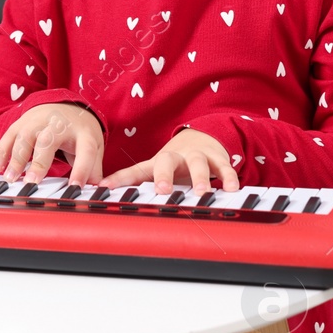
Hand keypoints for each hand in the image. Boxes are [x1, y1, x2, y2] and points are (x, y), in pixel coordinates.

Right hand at [0, 103, 104, 184]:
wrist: (66, 106)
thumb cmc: (80, 133)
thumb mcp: (94, 148)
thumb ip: (93, 170)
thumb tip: (98, 193)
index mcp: (84, 133)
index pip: (86, 150)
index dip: (81, 170)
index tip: (74, 188)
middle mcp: (60, 124)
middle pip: (49, 139)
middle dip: (40, 161)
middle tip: (32, 182)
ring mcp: (39, 120)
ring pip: (26, 136)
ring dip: (16, 158)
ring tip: (11, 178)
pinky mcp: (22, 121)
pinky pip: (9, 136)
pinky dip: (2, 152)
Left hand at [100, 128, 239, 195]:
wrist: (203, 139)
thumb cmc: (174, 161)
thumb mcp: (153, 169)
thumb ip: (132, 180)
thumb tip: (100, 188)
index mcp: (157, 162)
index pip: (135, 170)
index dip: (120, 179)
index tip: (105, 188)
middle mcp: (176, 157)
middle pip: (166, 160)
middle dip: (164, 175)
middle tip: (163, 190)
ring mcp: (197, 156)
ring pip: (197, 163)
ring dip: (199, 177)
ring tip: (201, 193)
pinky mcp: (217, 159)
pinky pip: (224, 167)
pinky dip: (228, 177)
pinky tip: (231, 189)